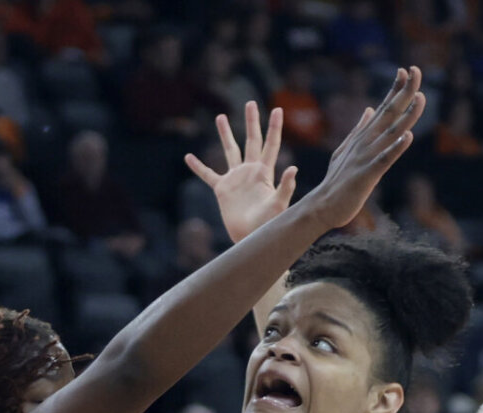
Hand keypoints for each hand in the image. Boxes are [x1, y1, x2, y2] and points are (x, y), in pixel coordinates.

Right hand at [185, 103, 298, 243]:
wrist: (251, 239)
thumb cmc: (267, 225)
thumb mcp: (279, 206)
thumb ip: (285, 187)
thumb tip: (293, 168)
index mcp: (264, 172)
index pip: (270, 145)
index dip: (274, 128)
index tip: (278, 110)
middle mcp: (250, 171)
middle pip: (251, 141)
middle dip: (251, 122)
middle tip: (250, 103)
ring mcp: (235, 179)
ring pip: (230, 151)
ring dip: (225, 134)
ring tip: (220, 117)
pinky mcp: (222, 190)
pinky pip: (208, 175)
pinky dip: (198, 167)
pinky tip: (188, 157)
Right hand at [306, 67, 425, 232]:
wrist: (322, 206)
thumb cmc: (336, 181)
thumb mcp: (346, 150)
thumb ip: (359, 129)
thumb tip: (368, 110)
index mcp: (363, 137)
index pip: (382, 108)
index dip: (394, 89)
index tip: (405, 70)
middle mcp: (366, 142)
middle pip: (389, 113)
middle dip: (404, 92)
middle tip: (416, 70)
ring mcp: (366, 157)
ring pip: (391, 133)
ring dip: (407, 116)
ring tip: (421, 98)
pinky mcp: (367, 175)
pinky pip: (384, 160)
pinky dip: (396, 148)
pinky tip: (408, 137)